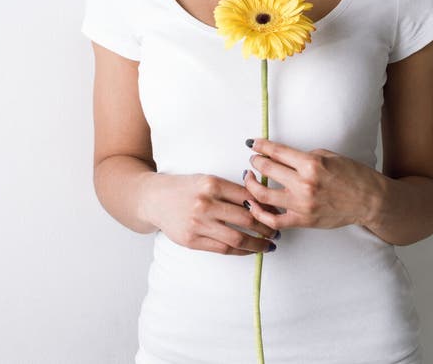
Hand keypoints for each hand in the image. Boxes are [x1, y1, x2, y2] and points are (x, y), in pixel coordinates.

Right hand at [142, 172, 279, 255]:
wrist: (155, 199)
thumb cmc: (185, 188)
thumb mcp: (207, 180)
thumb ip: (230, 190)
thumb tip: (259, 201)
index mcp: (212, 184)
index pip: (247, 196)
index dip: (265, 206)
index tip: (276, 211)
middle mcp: (205, 203)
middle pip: (246, 219)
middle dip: (266, 227)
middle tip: (277, 230)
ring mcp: (198, 223)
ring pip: (237, 237)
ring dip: (258, 243)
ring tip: (269, 244)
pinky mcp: (192, 240)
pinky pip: (223, 249)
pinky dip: (241, 251)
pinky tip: (250, 250)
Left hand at [243, 138, 381, 230]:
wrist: (369, 200)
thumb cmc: (353, 175)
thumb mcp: (329, 155)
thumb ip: (305, 156)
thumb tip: (283, 156)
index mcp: (311, 164)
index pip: (277, 152)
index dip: (261, 146)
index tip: (253, 143)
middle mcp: (304, 184)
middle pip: (267, 170)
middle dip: (256, 161)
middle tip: (253, 159)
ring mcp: (302, 204)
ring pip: (263, 196)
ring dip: (251, 185)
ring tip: (250, 178)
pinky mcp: (303, 221)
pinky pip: (274, 220)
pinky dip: (260, 214)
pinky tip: (254, 205)